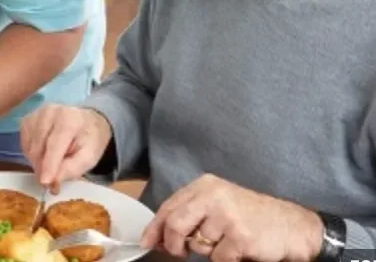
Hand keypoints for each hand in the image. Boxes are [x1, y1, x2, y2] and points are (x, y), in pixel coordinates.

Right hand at [20, 105, 111, 191]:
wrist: (85, 123)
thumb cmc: (88, 141)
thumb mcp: (89, 157)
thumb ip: (72, 168)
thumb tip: (53, 181)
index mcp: (69, 118)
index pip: (55, 144)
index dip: (49, 164)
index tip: (44, 182)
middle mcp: (49, 112)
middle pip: (39, 146)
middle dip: (42, 167)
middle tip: (50, 182)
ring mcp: (36, 114)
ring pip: (30, 146)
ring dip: (37, 162)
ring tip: (51, 166)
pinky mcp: (27, 119)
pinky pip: (24, 143)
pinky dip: (31, 154)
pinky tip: (43, 155)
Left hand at [140, 174, 324, 261]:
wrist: (294, 226)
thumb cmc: (253, 215)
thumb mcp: (219, 203)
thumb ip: (191, 214)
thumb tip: (159, 235)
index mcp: (205, 186)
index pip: (169, 206)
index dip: (155, 227)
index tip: (147, 241)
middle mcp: (214, 196)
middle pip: (175, 224)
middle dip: (173, 244)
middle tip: (180, 252)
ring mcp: (227, 216)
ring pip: (198, 245)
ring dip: (210, 251)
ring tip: (228, 241)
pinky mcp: (240, 237)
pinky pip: (218, 258)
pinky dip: (226, 259)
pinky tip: (240, 248)